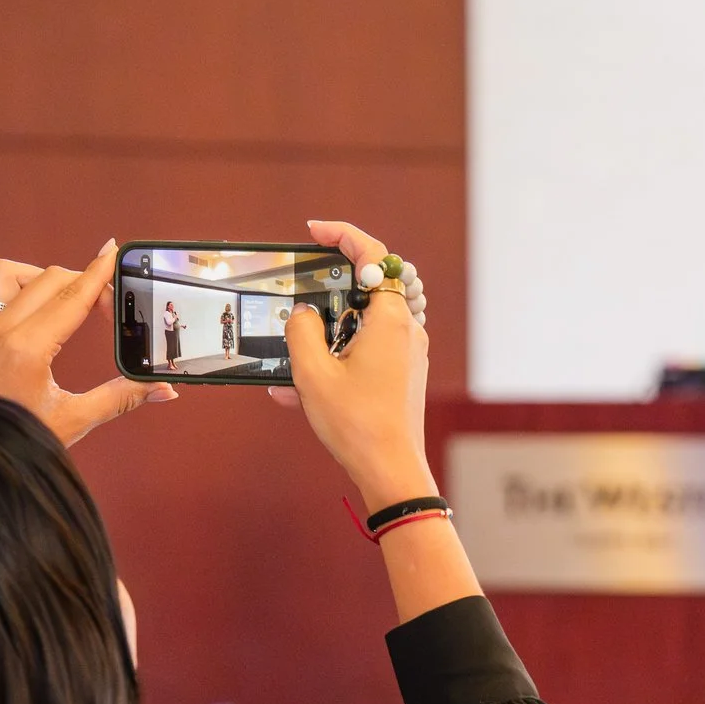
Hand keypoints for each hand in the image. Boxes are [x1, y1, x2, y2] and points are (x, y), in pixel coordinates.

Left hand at [0, 241, 174, 446]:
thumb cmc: (21, 440)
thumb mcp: (77, 418)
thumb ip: (122, 397)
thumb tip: (162, 390)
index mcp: (28, 347)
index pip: (72, 297)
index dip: (98, 273)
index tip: (113, 252)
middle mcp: (0, 330)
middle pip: (48, 279)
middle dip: (82, 283)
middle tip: (105, 305)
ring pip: (4, 274)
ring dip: (35, 277)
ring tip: (58, 299)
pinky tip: (11, 311)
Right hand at [274, 219, 431, 509]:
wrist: (391, 472)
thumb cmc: (357, 424)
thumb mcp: (312, 373)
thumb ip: (301, 330)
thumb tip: (303, 314)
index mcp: (391, 319)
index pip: (375, 256)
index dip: (344, 236)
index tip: (315, 231)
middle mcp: (407, 330)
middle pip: (372, 285)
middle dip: (334, 284)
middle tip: (304, 285)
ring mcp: (409, 353)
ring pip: (366, 321)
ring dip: (330, 329)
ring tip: (296, 352)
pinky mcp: (404, 375)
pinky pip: (369, 351)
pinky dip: (338, 357)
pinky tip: (298, 390)